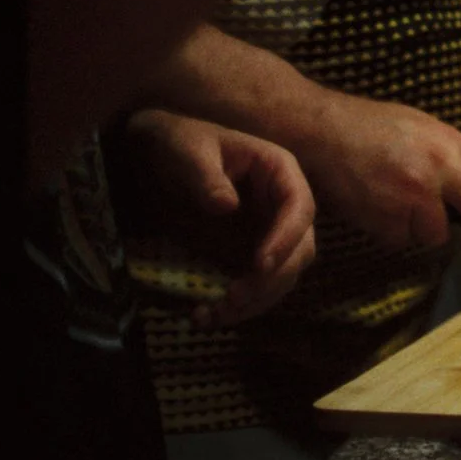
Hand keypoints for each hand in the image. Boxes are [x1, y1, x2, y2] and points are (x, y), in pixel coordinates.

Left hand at [118, 108, 317, 327]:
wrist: (160, 155)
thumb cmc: (180, 142)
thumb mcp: (189, 151)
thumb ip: (205, 176)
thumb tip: (227, 206)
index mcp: (280, 172)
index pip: (300, 208)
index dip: (287, 238)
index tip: (260, 265)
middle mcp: (282, 206)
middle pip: (300, 250)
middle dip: (272, 280)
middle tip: (233, 298)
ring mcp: (268, 232)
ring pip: (282, 275)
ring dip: (256, 301)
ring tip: (214, 314)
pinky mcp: (247, 254)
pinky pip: (254, 286)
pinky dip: (236, 307)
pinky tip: (204, 317)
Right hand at [297, 90, 460, 253]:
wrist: (318, 130)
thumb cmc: (370, 127)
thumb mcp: (423, 128)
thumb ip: (453, 156)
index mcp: (451, 142)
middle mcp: (438, 167)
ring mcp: (411, 194)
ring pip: (438, 234)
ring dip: (422, 230)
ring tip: (397, 203)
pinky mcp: (384, 218)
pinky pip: (403, 240)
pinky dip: (394, 233)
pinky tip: (376, 207)